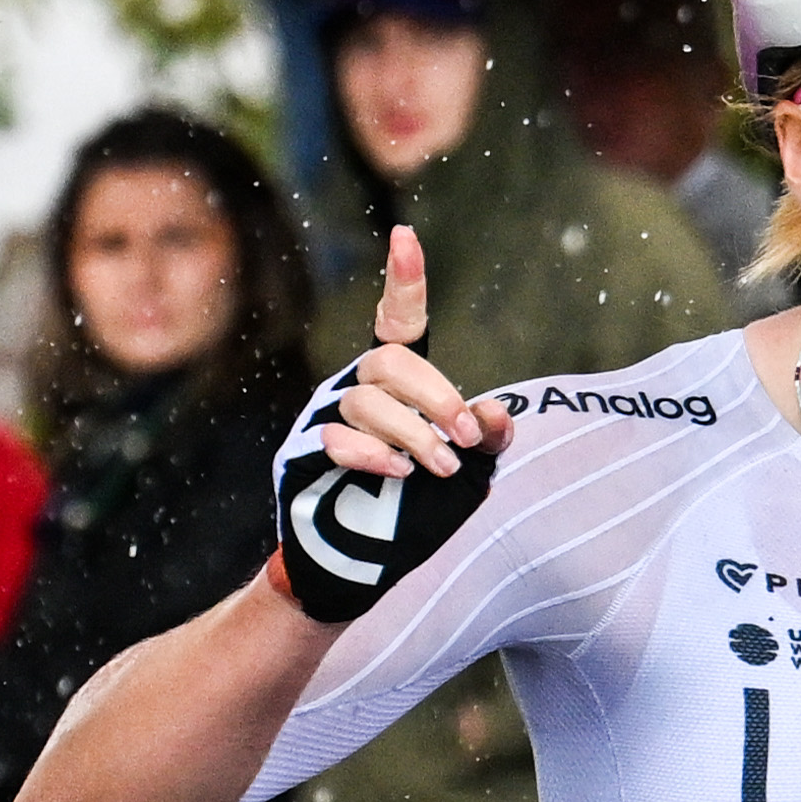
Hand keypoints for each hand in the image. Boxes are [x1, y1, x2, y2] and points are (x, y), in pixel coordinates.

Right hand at [267, 229, 505, 622]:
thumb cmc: (413, 513)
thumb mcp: (470, 475)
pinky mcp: (303, 453)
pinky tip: (398, 473)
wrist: (357, 566)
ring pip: (367, 401)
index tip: (405, 235)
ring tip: (439, 468)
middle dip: (434, 395)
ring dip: (413, 434)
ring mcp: (324, 419)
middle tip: (464, 436)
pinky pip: (336, 438)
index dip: (403, 281)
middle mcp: (355, 389)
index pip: (398, 321)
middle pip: (387, 361)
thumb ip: (487, 441)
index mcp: (395, 384)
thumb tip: (496, 412)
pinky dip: (373, 455)